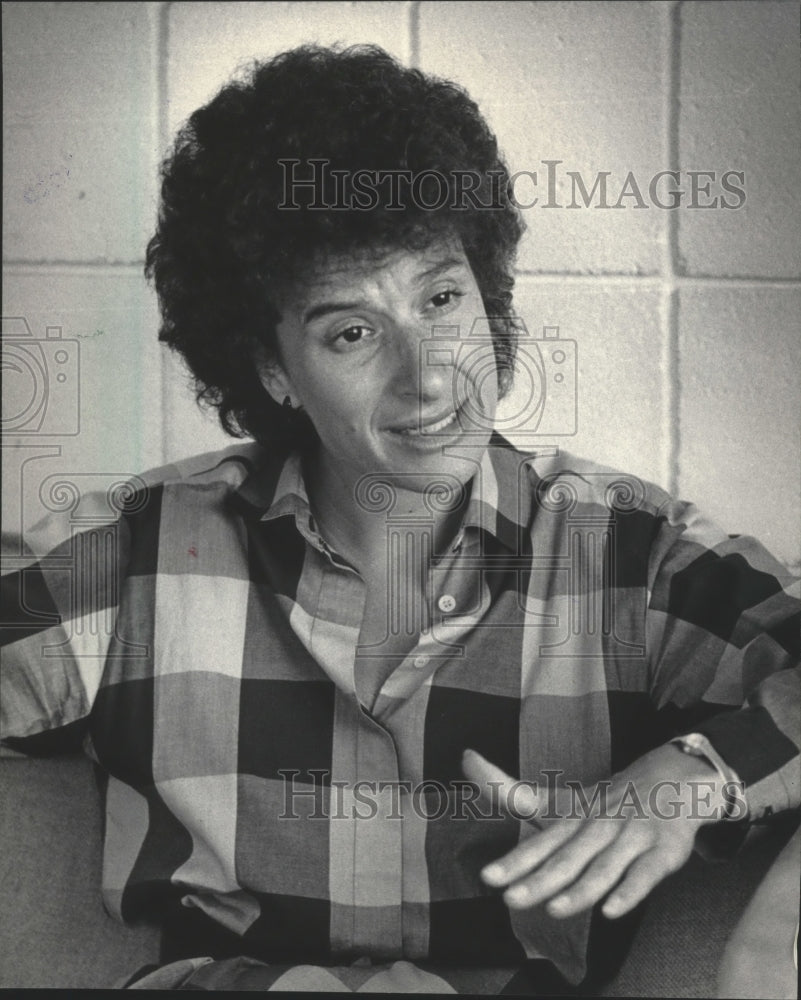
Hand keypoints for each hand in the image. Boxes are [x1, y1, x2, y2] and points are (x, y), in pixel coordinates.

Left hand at [462, 744, 729, 919]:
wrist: (671, 778)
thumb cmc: (602, 801)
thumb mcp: (558, 800)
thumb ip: (510, 791)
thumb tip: (465, 757)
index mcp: (571, 818)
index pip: (539, 843)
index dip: (514, 861)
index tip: (487, 877)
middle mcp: (597, 827)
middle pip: (565, 857)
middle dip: (538, 879)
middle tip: (510, 898)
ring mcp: (630, 838)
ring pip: (603, 868)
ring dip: (579, 889)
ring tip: (554, 908)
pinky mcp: (661, 852)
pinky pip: (645, 875)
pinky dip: (629, 892)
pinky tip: (611, 911)